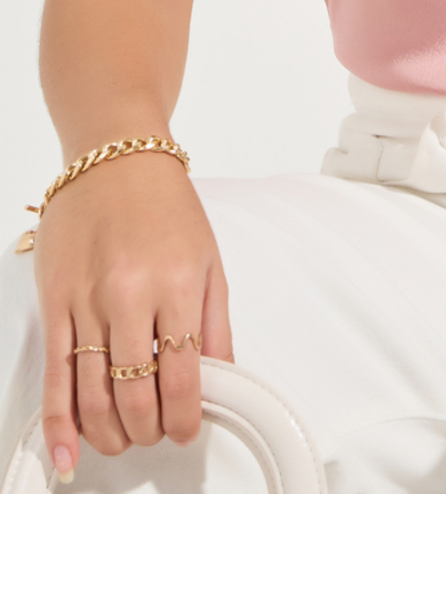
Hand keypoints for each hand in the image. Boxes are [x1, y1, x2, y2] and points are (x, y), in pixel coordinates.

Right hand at [32, 150, 233, 482]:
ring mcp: (87, 303)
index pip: (184, 377)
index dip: (186, 418)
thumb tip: (223, 379)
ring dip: (111, 433)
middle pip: (136, 395)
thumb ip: (216, 325)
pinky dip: (59, 425)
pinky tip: (68, 454)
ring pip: (93, 395)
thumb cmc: (165, 205)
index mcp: (177, 285)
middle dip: (150, 429)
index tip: (187, 429)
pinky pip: (54, 377)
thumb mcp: (211, 260)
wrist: (115, 158)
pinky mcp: (55, 305)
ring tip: (125, 438)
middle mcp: (130, 296)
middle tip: (157, 432)